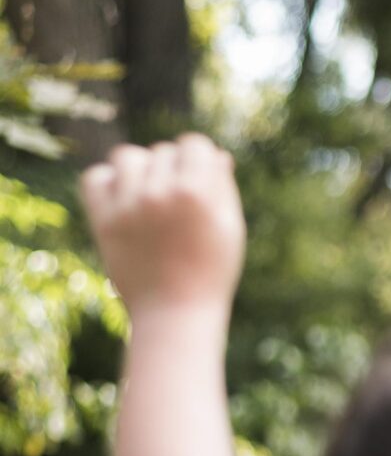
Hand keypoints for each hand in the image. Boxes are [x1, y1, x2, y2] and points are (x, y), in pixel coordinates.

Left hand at [79, 136, 245, 314]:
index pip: (194, 144)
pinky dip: (107, 181)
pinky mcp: (103, 219)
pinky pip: (95, 178)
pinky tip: (124, 198)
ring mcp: (128, 205)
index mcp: (198, 192)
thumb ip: (223, 187)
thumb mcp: (229, 229)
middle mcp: (160, 193)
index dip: (199, 157)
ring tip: (148, 193)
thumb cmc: (212, 271)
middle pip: (162, 151)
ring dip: (139, 169)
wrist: (175, 311)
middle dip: (172, 168)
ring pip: (127, 157)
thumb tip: (216, 155)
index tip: (200, 174)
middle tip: (178, 199)